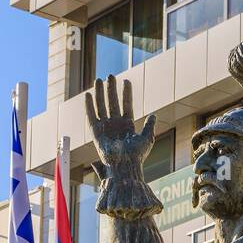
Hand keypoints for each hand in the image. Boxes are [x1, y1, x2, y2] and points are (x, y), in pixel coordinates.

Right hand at [85, 76, 161, 219]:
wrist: (125, 167)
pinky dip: (89, 105)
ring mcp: (105, 128)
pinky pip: (91, 117)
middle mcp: (115, 125)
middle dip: (111, 89)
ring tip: (99, 80)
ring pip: (101, 106)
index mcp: (127, 126)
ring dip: (100, 93)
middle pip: (112, 103)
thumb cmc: (137, 156)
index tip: (126, 81)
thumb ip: (149, 126)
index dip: (126, 93)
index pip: (127, 105)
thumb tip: (154, 115)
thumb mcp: (147, 139)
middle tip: (110, 75)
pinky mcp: (96, 133)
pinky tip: (89, 94)